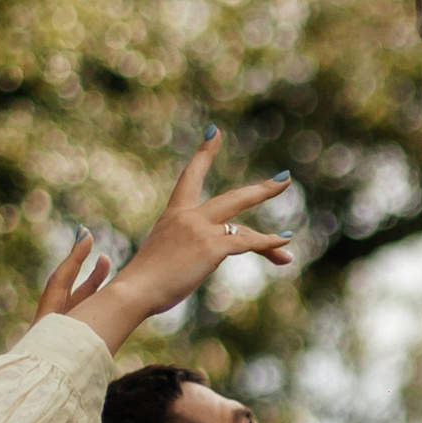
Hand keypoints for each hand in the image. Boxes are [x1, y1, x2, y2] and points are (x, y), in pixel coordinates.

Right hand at [36, 132, 294, 353]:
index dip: (205, 152)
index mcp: (174, 214)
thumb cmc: (141, 282)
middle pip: (233, 198)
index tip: (215, 131)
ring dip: (269, 236)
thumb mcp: (162, 256)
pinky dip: (266, 245)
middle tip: (284, 179)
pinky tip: (283, 247)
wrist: (134, 290)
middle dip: (261, 190)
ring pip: (244, 225)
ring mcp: (201, 230)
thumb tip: (207, 255)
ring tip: (288, 237)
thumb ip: (184, 249)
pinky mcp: (211, 247)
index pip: (191, 176)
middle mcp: (189, 216)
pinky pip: (247, 243)